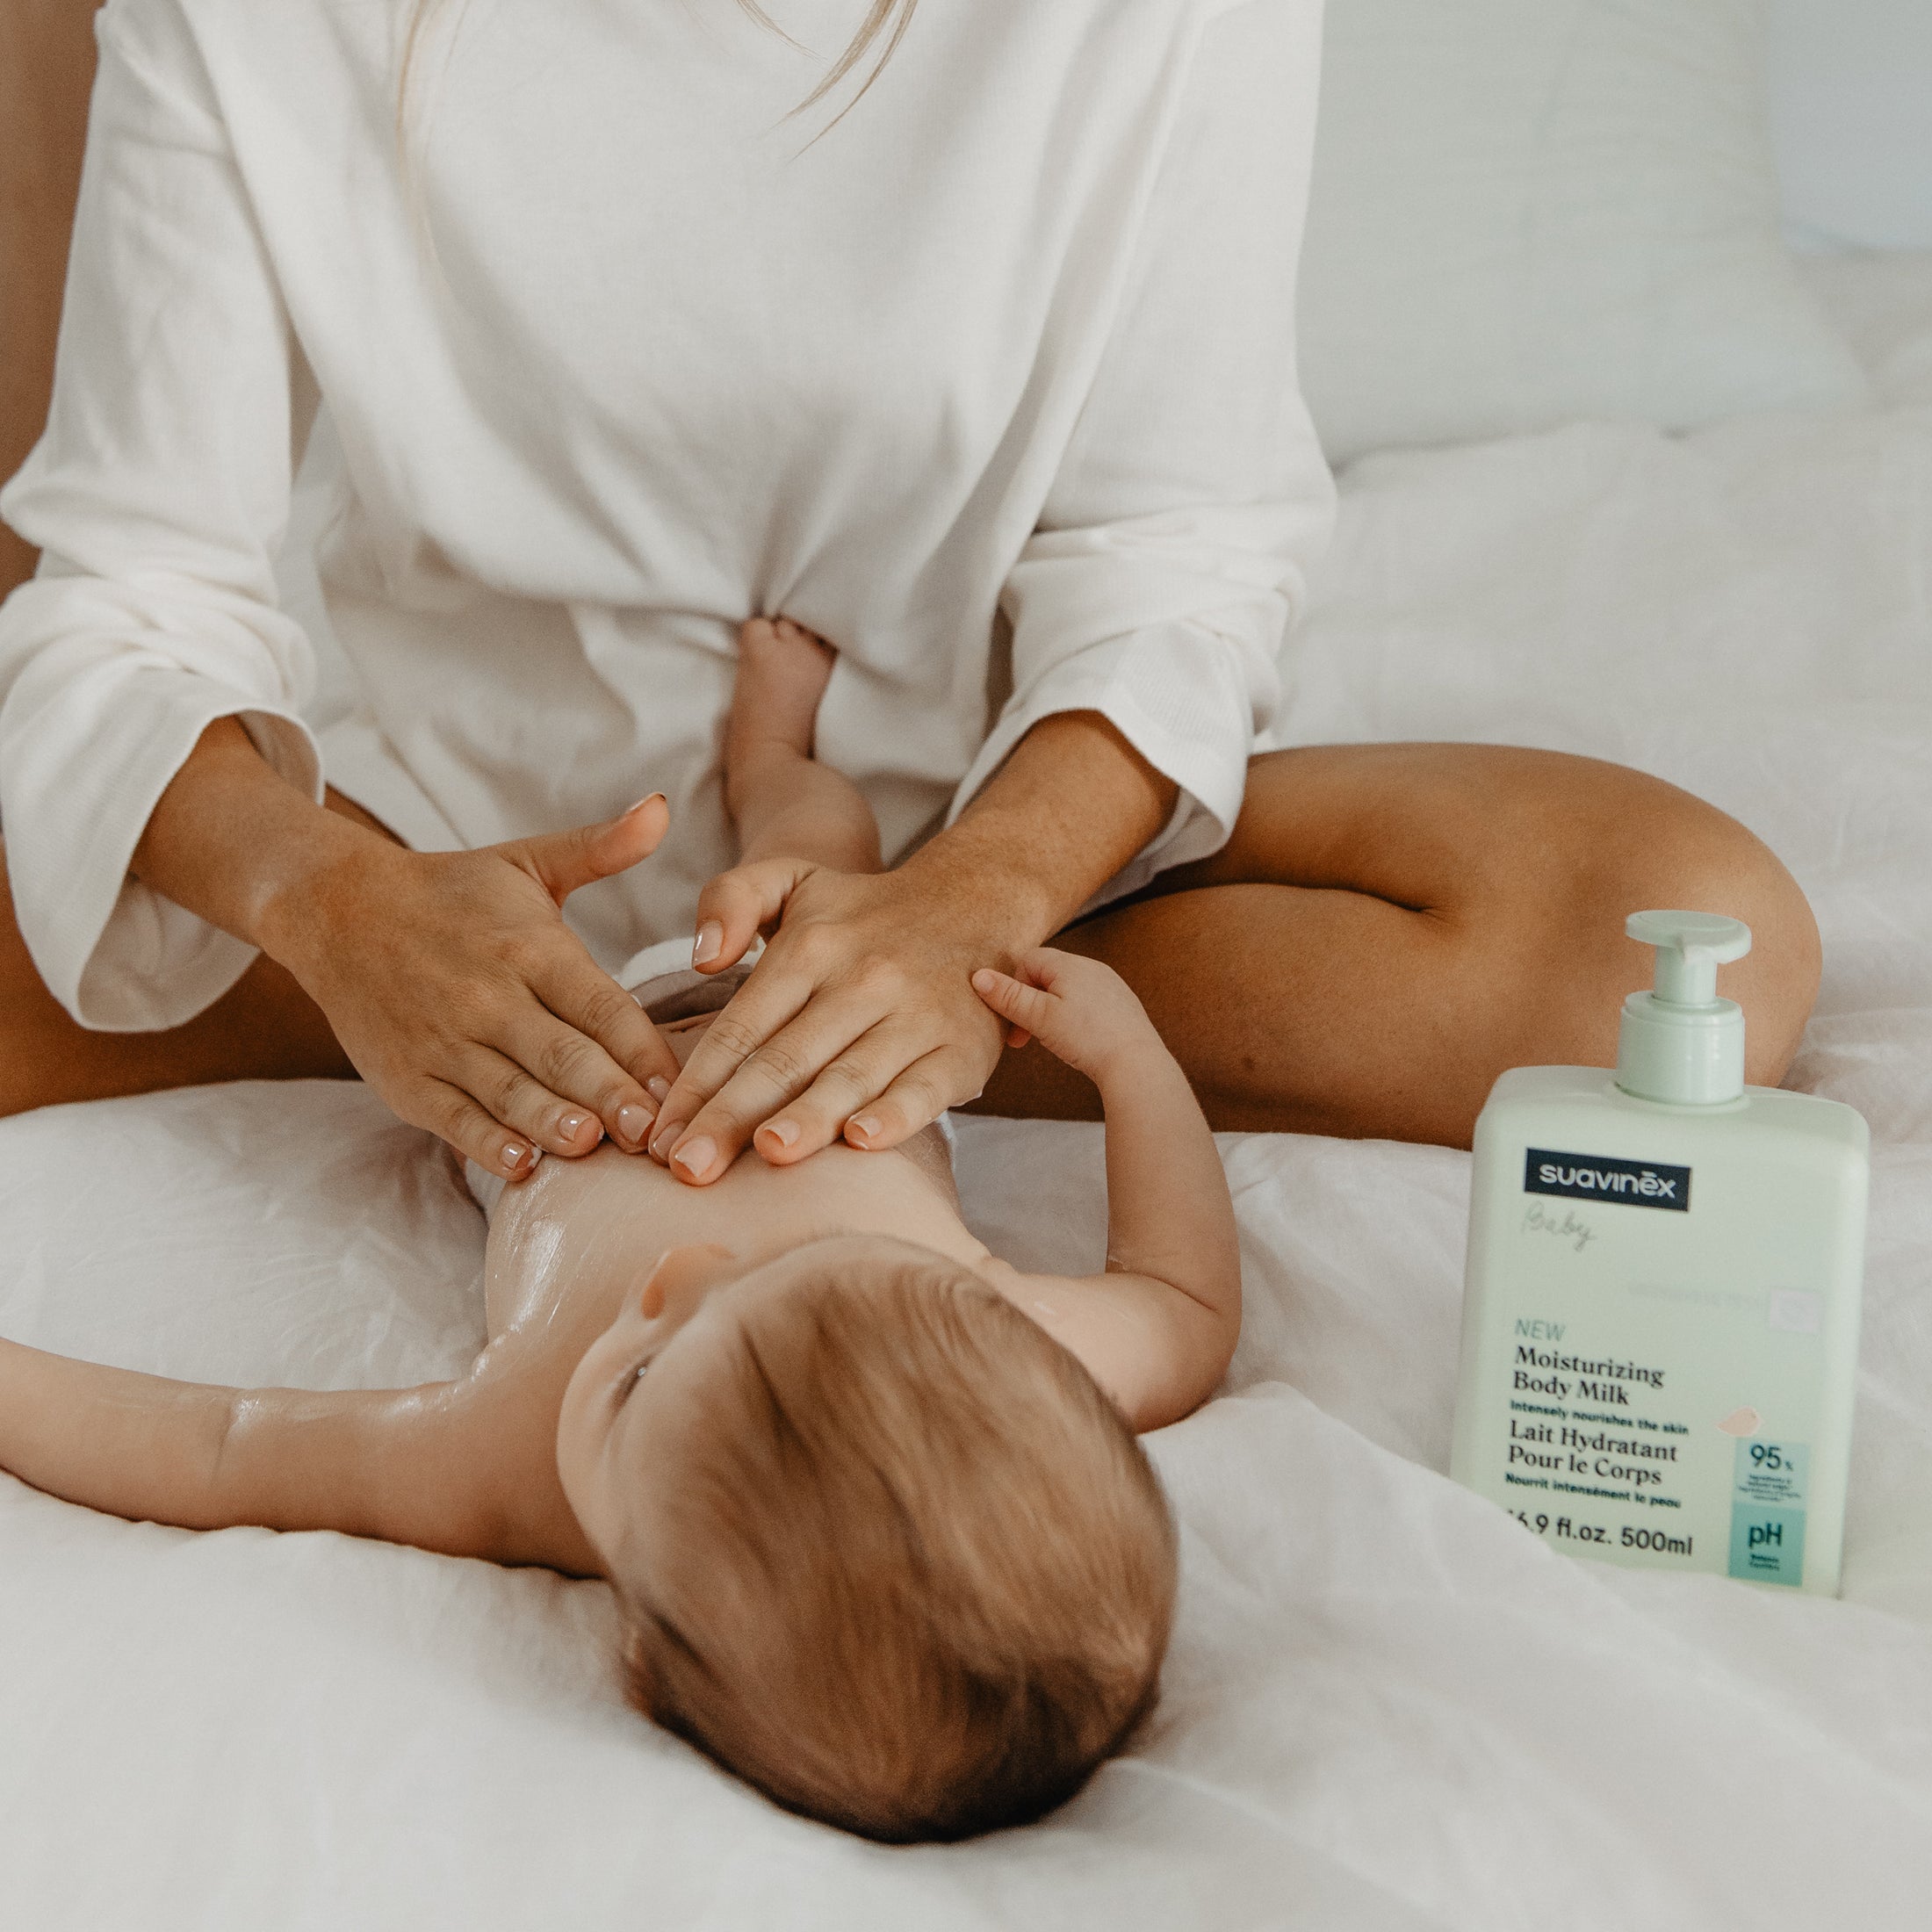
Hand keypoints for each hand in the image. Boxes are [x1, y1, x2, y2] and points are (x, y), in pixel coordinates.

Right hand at [267, 797, 683, 1179]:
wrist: (334, 909)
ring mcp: (443, 1042)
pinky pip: (452, 1119)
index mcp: (529, 947)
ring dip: (553, 1122)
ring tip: (594, 1147)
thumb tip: (662, 808)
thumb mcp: (527, 862)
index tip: (685, 1086)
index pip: (600, 1004)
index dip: (642, 1048)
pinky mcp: (406, 1080)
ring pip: (509, 1092)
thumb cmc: (451, 893)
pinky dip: (486, 1144)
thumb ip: (601, 847)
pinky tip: (523, 1165)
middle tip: (657, 1134)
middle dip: (611, 1096)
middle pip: (562, 1054)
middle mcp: (488, 996)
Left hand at [645, 857, 1020, 1183]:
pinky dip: (895, 1116)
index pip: (742, 1026)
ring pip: (850, 1076)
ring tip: (767, 1153)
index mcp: (811, 949)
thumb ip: (732, 898)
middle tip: (687, 1166)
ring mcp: (914, 1019)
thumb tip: (702, 958)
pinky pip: (925, 1089)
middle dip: (731, 1116)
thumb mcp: (795, 878)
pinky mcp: (960, 1052)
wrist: (977, 907)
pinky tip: (860, 1141)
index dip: (696, 1083)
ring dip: (808, 1118)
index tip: (657, 1134)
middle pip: (785, 1060)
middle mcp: (861, 984)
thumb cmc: (864, 915)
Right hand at [970, 948, 1163, 1087]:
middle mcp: (1092, 968)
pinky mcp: (1122, 1005)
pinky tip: (1078, 1042)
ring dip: (1051, 1013)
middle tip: (1025, 1038)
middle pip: (1047, 976)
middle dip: (1030, 1004)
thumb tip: (978, 975)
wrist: (1136, 1064)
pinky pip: (1088, 1003)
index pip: (1028, 960)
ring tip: (1053, 1041)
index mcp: (1070, 964)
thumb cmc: (1087, 1038)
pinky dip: (1075, 1019)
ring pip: (1067, 991)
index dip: (1013, 988)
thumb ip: (1009, 996)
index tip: (1011, 1021)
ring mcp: (1110, 985)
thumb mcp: (1039, 1017)